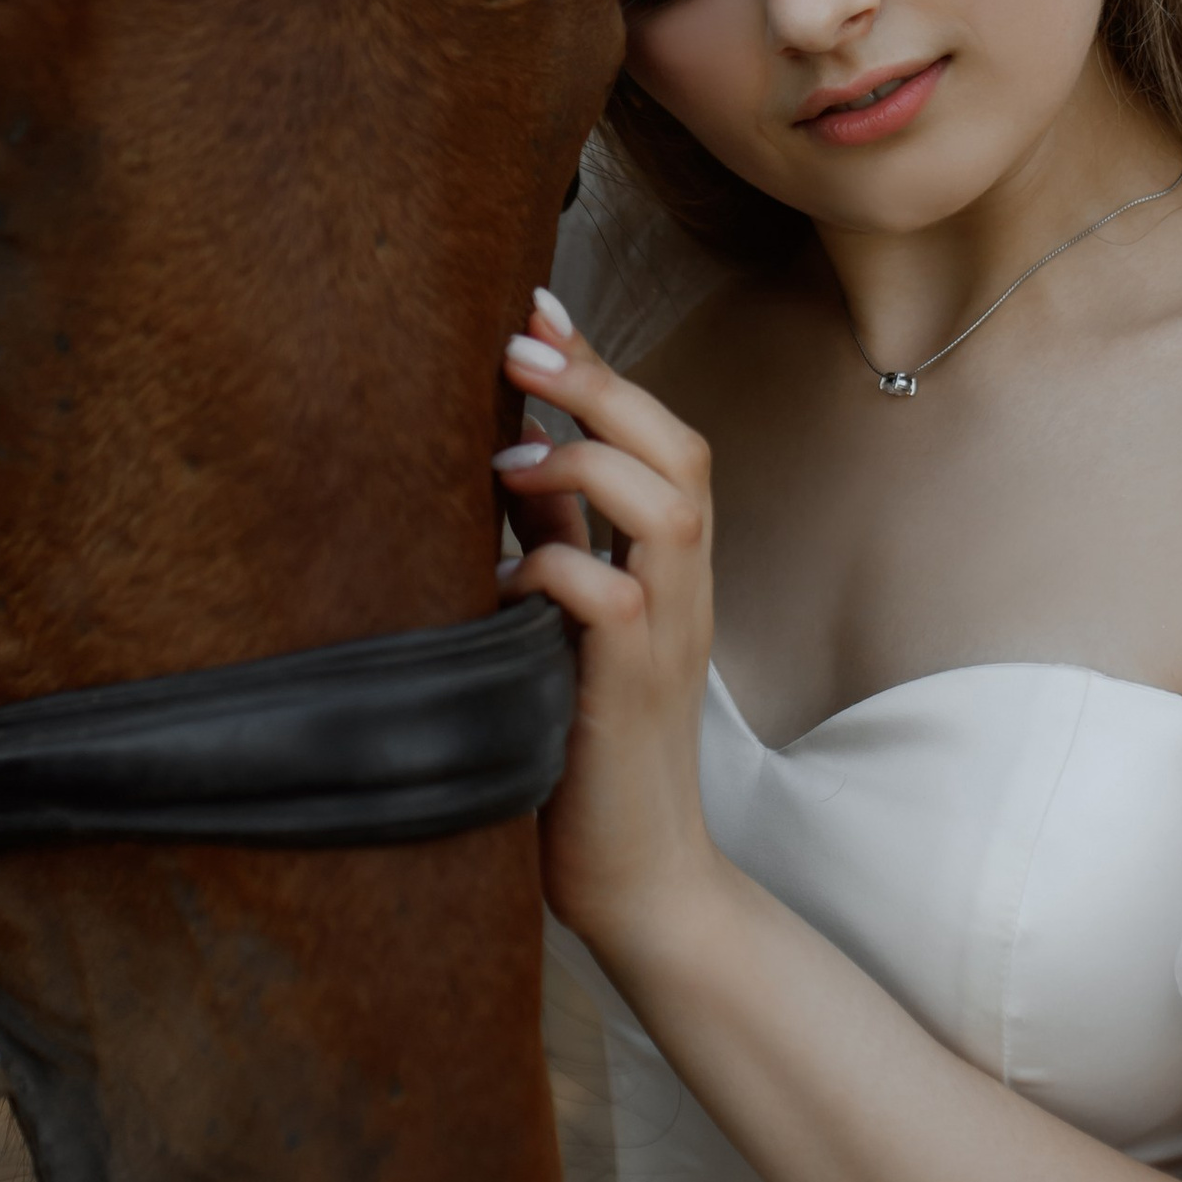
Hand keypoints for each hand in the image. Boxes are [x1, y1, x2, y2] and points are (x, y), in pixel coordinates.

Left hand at [496, 290, 725, 966]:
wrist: (639, 879)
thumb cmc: (584, 749)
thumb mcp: (563, 624)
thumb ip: (547, 538)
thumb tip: (497, 449)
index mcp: (669, 566)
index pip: (657, 436)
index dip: (601, 363)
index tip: (536, 301)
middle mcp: (685, 589)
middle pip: (681, 447)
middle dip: (602, 383)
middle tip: (518, 344)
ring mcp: (669, 638)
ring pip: (668, 505)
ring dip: (585, 462)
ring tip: (508, 459)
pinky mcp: (634, 692)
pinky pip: (612, 599)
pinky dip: (556, 569)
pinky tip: (502, 578)